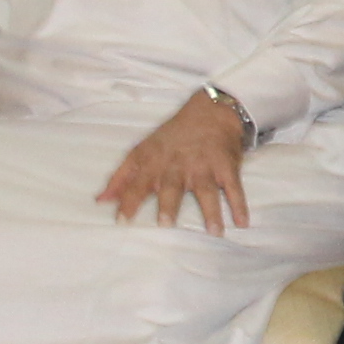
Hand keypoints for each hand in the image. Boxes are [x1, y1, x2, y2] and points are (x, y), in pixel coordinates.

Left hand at [101, 93, 250, 232]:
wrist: (211, 111)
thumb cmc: (171, 138)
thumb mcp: (142, 151)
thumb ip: (121, 177)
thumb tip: (100, 201)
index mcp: (156, 163)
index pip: (139, 183)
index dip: (130, 200)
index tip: (122, 221)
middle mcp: (179, 166)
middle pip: (173, 187)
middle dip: (169, 204)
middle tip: (166, 223)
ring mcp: (205, 166)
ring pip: (207, 190)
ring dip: (211, 211)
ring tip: (214, 232)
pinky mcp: (226, 166)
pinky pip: (234, 187)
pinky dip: (239, 204)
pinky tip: (243, 222)